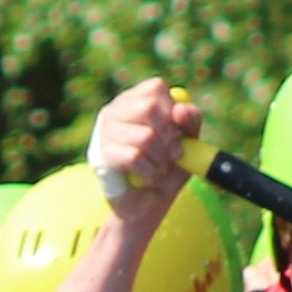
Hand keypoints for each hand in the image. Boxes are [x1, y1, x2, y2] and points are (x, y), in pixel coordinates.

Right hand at [89, 78, 202, 216]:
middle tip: (172, 153)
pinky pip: (135, 158)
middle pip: (149, 108)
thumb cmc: (167, 167)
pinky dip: (151, 172)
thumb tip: (180, 110)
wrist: (148, 203)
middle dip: (168, 137)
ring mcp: (105, 131)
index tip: (177, 132)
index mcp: (136, 99)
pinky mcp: (101, 155)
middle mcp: (116, 110)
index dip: (172, 111)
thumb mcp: (188, 141)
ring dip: (162, 160)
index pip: (156, 88)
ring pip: (145, 137)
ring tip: (160, 169)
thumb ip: (190, 120)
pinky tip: (149, 177)